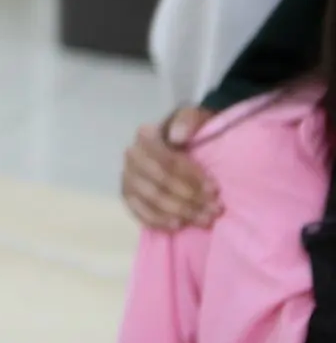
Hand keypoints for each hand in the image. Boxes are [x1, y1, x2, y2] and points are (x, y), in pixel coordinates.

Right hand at [121, 107, 219, 230]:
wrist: (183, 142)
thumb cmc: (191, 132)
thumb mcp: (196, 117)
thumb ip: (187, 120)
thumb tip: (177, 137)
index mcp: (146, 136)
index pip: (166, 160)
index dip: (191, 177)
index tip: (214, 189)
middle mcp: (132, 156)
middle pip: (158, 182)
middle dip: (188, 199)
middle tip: (214, 210)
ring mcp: (127, 177)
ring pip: (150, 199)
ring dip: (179, 211)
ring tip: (203, 220)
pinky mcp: (128, 195)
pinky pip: (137, 211)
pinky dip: (157, 220)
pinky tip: (177, 225)